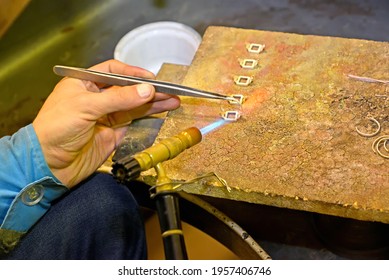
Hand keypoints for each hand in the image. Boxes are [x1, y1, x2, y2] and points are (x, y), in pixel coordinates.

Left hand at [33, 59, 179, 186]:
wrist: (48, 164)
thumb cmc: (55, 129)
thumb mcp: (86, 107)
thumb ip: (118, 98)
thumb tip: (146, 90)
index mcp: (84, 83)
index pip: (112, 70)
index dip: (132, 72)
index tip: (150, 78)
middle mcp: (96, 98)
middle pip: (127, 89)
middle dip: (148, 89)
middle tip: (169, 90)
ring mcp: (106, 116)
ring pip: (134, 106)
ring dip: (153, 103)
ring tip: (173, 100)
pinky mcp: (113, 133)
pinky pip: (133, 121)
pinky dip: (148, 117)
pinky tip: (161, 111)